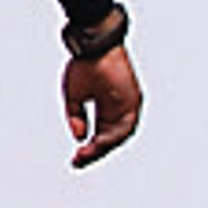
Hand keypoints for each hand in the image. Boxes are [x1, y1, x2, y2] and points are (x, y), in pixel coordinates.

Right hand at [65, 41, 142, 166]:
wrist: (95, 45)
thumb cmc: (86, 64)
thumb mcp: (74, 96)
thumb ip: (77, 117)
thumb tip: (79, 136)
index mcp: (106, 108)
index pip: (100, 135)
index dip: (89, 149)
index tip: (75, 159)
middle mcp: (119, 110)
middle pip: (110, 139)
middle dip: (94, 152)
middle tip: (79, 162)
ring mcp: (128, 107)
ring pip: (118, 136)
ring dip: (103, 148)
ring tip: (86, 155)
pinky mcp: (134, 102)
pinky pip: (126, 127)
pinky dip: (113, 137)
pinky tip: (98, 144)